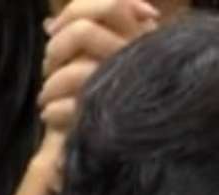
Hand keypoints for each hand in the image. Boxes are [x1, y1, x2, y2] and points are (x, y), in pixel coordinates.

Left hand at [39, 0, 159, 133]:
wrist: (170, 156)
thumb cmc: (145, 103)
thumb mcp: (125, 62)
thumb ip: (92, 40)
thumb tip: (47, 25)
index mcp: (144, 39)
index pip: (113, 2)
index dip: (78, 9)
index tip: (58, 28)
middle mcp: (140, 60)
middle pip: (84, 30)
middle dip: (57, 47)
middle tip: (52, 66)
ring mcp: (129, 88)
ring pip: (77, 70)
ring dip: (52, 84)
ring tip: (47, 97)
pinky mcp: (117, 118)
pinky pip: (76, 106)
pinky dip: (56, 111)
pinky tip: (51, 116)